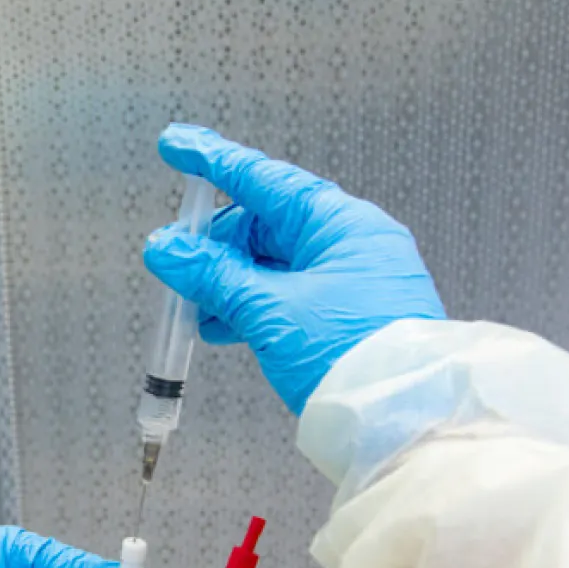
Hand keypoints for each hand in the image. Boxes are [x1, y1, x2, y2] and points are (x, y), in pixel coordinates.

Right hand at [143, 124, 444, 413]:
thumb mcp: (269, 310)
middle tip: (175, 266)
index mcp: (340, 224)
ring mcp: (348, 281)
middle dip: (215, 245)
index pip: (263, 179)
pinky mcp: (342, 317)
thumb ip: (213, 275)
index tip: (176, 145)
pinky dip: (249, 305)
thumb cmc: (353, 357)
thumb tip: (166, 248)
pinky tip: (222, 325)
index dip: (214, 161)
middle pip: (263, 225)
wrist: (402, 422)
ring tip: (195, 308)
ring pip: (270, 265)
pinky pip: (283, 295)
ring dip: (227, 282)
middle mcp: (348, 244)